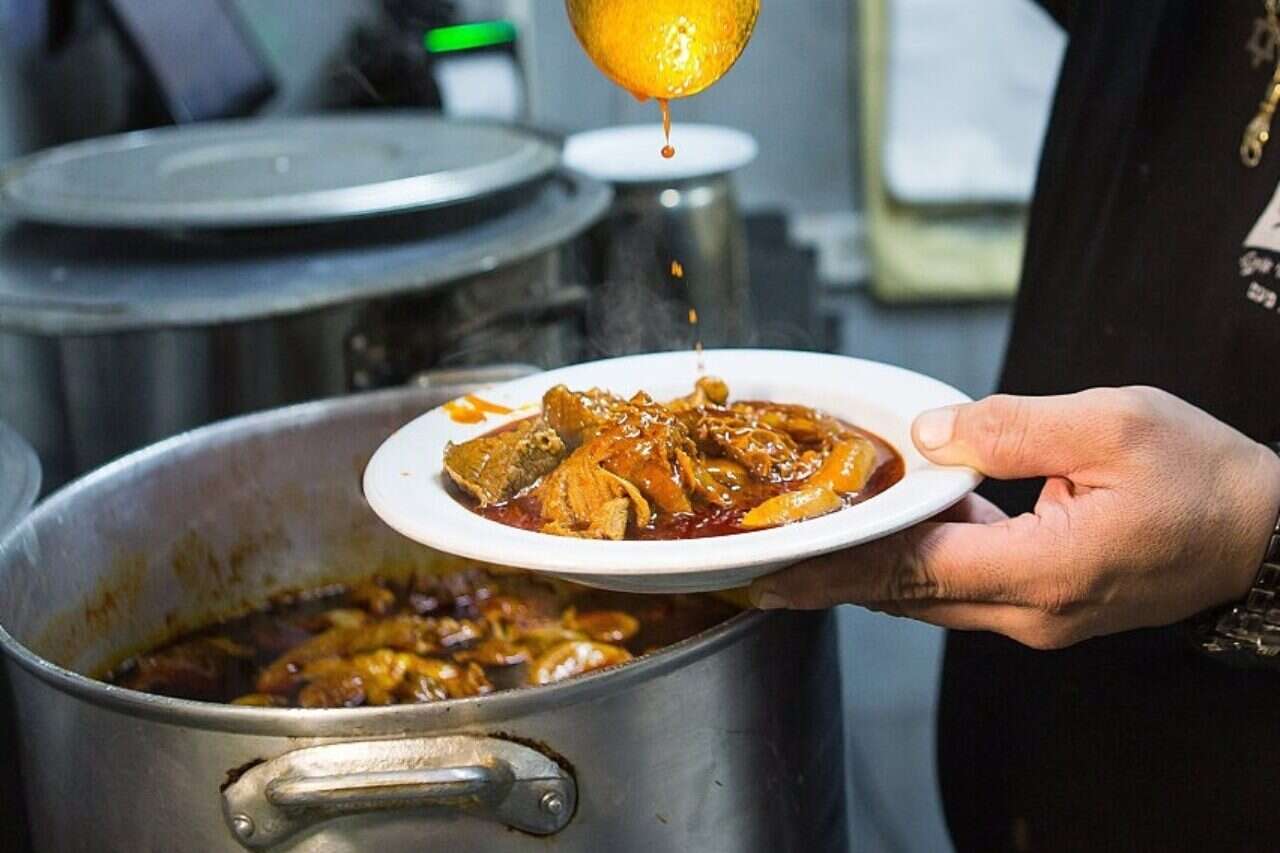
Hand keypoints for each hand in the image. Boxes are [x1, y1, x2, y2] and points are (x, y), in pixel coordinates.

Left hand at [749, 387, 1279, 648]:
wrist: (1266, 536)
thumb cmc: (1204, 478)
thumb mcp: (1113, 424)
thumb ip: (1010, 426)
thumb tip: (928, 433)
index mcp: (1044, 570)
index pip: (910, 571)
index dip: (834, 568)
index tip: (771, 571)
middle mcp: (1030, 610)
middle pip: (905, 592)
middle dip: (831, 574)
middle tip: (760, 557)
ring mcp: (1036, 615)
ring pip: (927, 592)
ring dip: (868, 566)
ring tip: (805, 539)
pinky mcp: (1043, 603)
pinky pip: (960, 583)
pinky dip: (915, 557)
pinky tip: (887, 524)